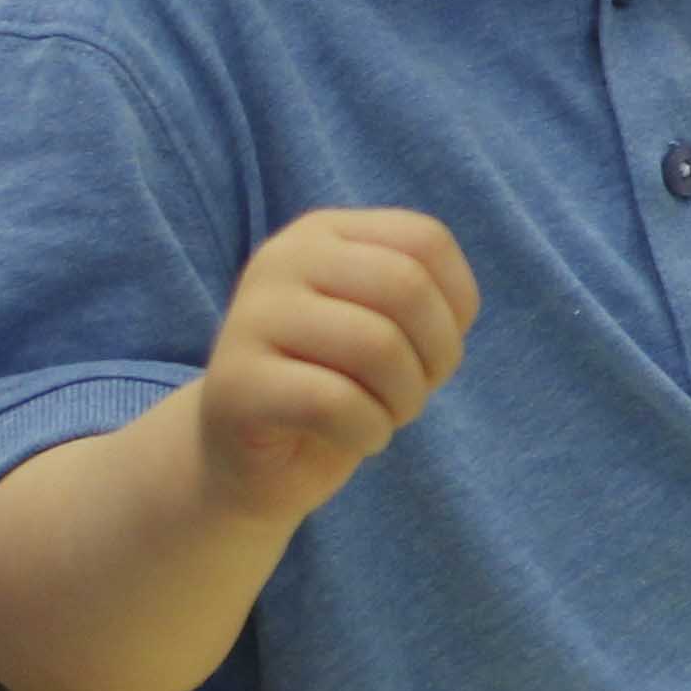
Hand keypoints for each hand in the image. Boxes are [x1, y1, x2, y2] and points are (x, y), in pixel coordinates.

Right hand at [193, 209, 480, 529]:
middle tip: (413, 392)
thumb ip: (423, 295)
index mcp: (323, 232)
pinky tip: (360, 438)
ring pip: (377, 345)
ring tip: (386, 416)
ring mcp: (250, 316)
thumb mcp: (389, 324)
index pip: (426, 240)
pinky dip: (371, 431)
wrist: (255, 458)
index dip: (455, 305)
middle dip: (436, 355)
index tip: (435, 348)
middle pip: (407, 287)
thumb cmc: (339, 384)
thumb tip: (456, 307)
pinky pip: (335, 402)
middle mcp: (281, 259)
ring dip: (405, 399)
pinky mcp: (234, 382)